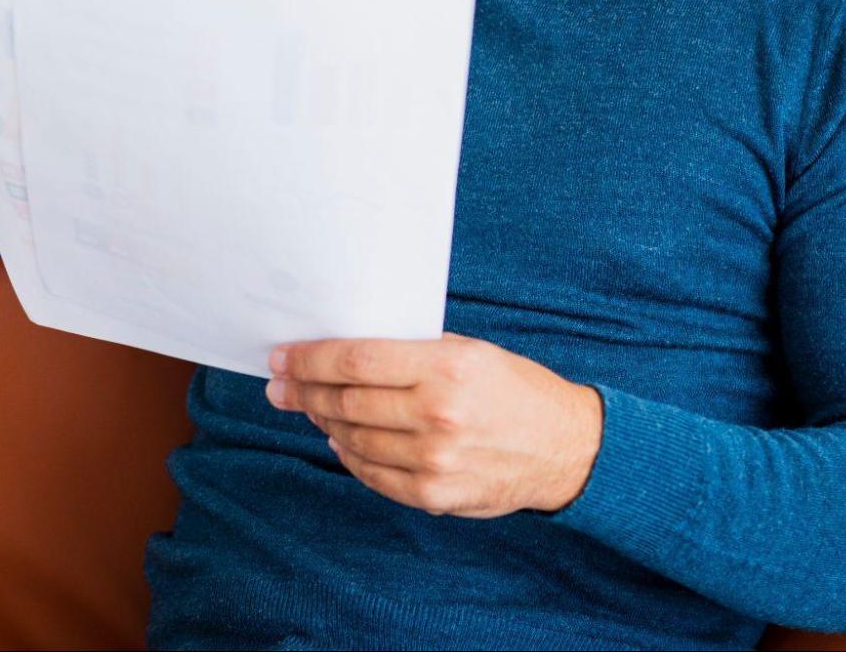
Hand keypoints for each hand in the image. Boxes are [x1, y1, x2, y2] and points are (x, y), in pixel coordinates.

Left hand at [264, 334, 603, 518]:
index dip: (309, 359)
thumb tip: (342, 355)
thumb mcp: (468, 351)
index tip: (281, 357)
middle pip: (346, 401)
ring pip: (353, 439)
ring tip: (309, 408)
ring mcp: (434, 460)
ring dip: (323, 421)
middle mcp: (437, 414)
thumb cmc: (514, 389)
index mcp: (446, 367)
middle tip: (280, 385)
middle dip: (303, 391)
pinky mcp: (434, 494)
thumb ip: (410, 353)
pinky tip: (339, 440)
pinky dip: (349, 455)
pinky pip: (372, 474)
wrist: (565, 446)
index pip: (355, 361)